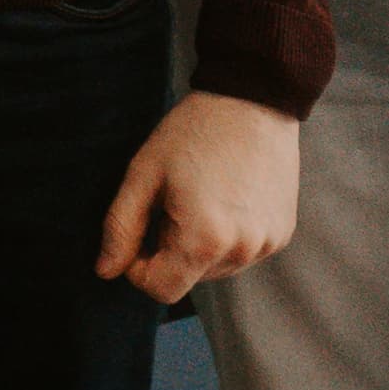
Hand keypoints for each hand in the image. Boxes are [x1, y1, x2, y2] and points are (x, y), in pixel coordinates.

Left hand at [96, 90, 298, 305]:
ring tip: (199, 195)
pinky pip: (242, 251)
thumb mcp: (144, 174)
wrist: (253, 100)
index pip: (162, 290)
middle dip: (169, 250)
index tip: (138, 231)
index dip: (138, 268)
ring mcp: (268, 243)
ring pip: (216, 268)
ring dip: (198, 245)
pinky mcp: (283, 232)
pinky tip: (225, 196)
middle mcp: (242, 251)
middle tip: (170, 201)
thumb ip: (121, 227)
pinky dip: (226, 235)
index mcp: (205, 240)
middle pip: (189, 279)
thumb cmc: (192, 132)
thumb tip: (105, 271)